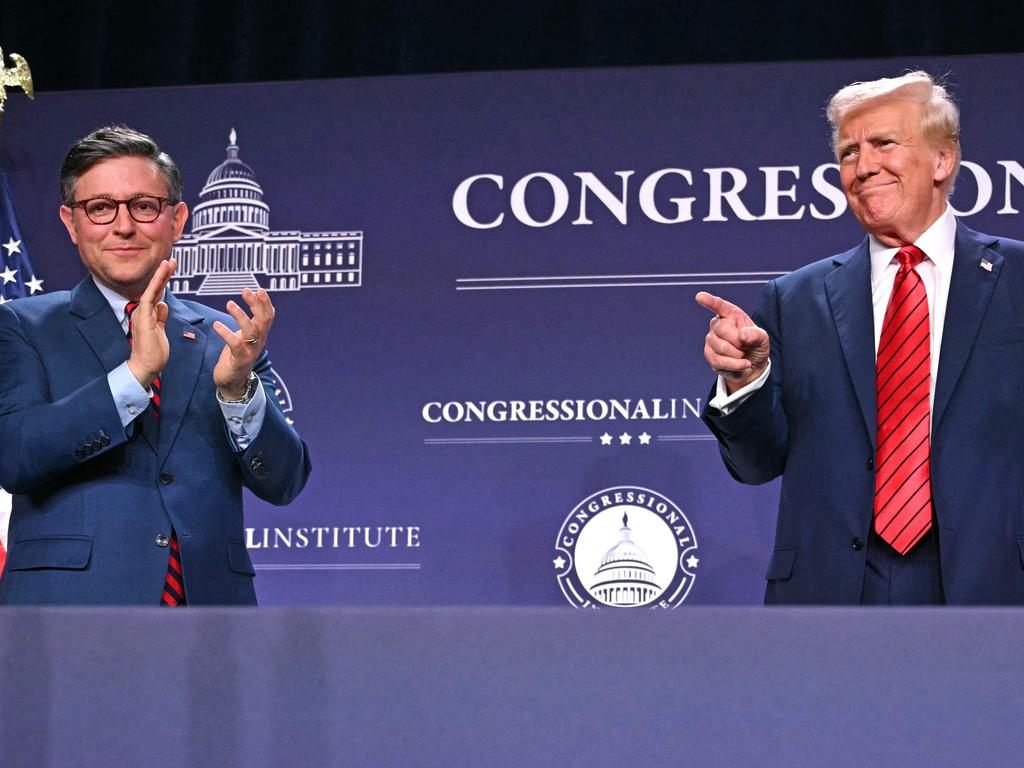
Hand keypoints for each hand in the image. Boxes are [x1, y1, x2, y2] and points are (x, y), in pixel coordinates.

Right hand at [127, 259, 175, 388]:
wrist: (146, 366)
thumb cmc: (154, 352)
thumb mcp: (161, 331)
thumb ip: (161, 317)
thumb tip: (163, 305)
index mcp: (148, 314)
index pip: (157, 294)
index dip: (164, 281)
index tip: (170, 268)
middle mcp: (143, 312)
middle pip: (155, 289)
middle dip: (163, 274)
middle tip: (172, 260)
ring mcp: (142, 315)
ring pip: (152, 290)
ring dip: (161, 276)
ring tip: (168, 263)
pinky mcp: (144, 319)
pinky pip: (149, 299)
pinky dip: (155, 286)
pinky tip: (161, 276)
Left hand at [213, 288, 275, 398]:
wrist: (233, 382)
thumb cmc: (236, 355)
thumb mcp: (244, 336)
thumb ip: (248, 322)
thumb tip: (248, 302)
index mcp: (260, 334)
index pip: (269, 316)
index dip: (266, 303)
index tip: (260, 289)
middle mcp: (259, 341)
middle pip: (263, 320)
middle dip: (256, 304)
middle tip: (246, 290)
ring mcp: (250, 351)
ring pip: (250, 331)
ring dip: (240, 316)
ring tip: (229, 303)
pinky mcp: (239, 360)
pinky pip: (235, 345)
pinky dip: (225, 333)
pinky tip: (216, 324)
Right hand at [695, 291, 769, 394]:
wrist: (751, 366)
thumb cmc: (755, 347)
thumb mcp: (763, 339)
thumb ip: (756, 334)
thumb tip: (742, 335)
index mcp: (731, 314)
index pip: (719, 305)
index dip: (710, 301)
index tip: (700, 297)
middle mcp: (718, 324)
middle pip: (722, 328)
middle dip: (738, 340)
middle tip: (746, 346)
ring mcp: (711, 339)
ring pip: (721, 346)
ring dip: (738, 355)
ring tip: (743, 354)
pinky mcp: (709, 354)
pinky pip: (719, 360)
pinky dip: (735, 365)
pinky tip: (742, 364)